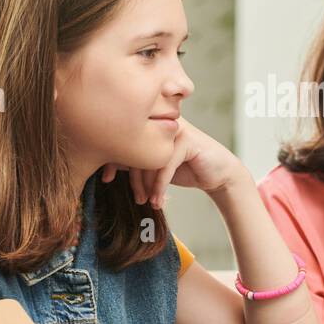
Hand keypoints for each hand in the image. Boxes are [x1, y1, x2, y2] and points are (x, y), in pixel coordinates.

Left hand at [101, 117, 246, 208]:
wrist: (217, 173)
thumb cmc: (184, 168)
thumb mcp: (154, 165)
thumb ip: (134, 159)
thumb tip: (107, 166)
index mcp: (150, 122)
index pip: (122, 138)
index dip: (112, 159)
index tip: (106, 179)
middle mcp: (161, 121)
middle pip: (134, 148)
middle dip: (133, 179)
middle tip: (137, 198)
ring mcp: (175, 128)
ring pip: (149, 159)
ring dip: (147, 186)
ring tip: (148, 202)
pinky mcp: (188, 140)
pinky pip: (165, 166)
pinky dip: (160, 187)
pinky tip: (159, 200)